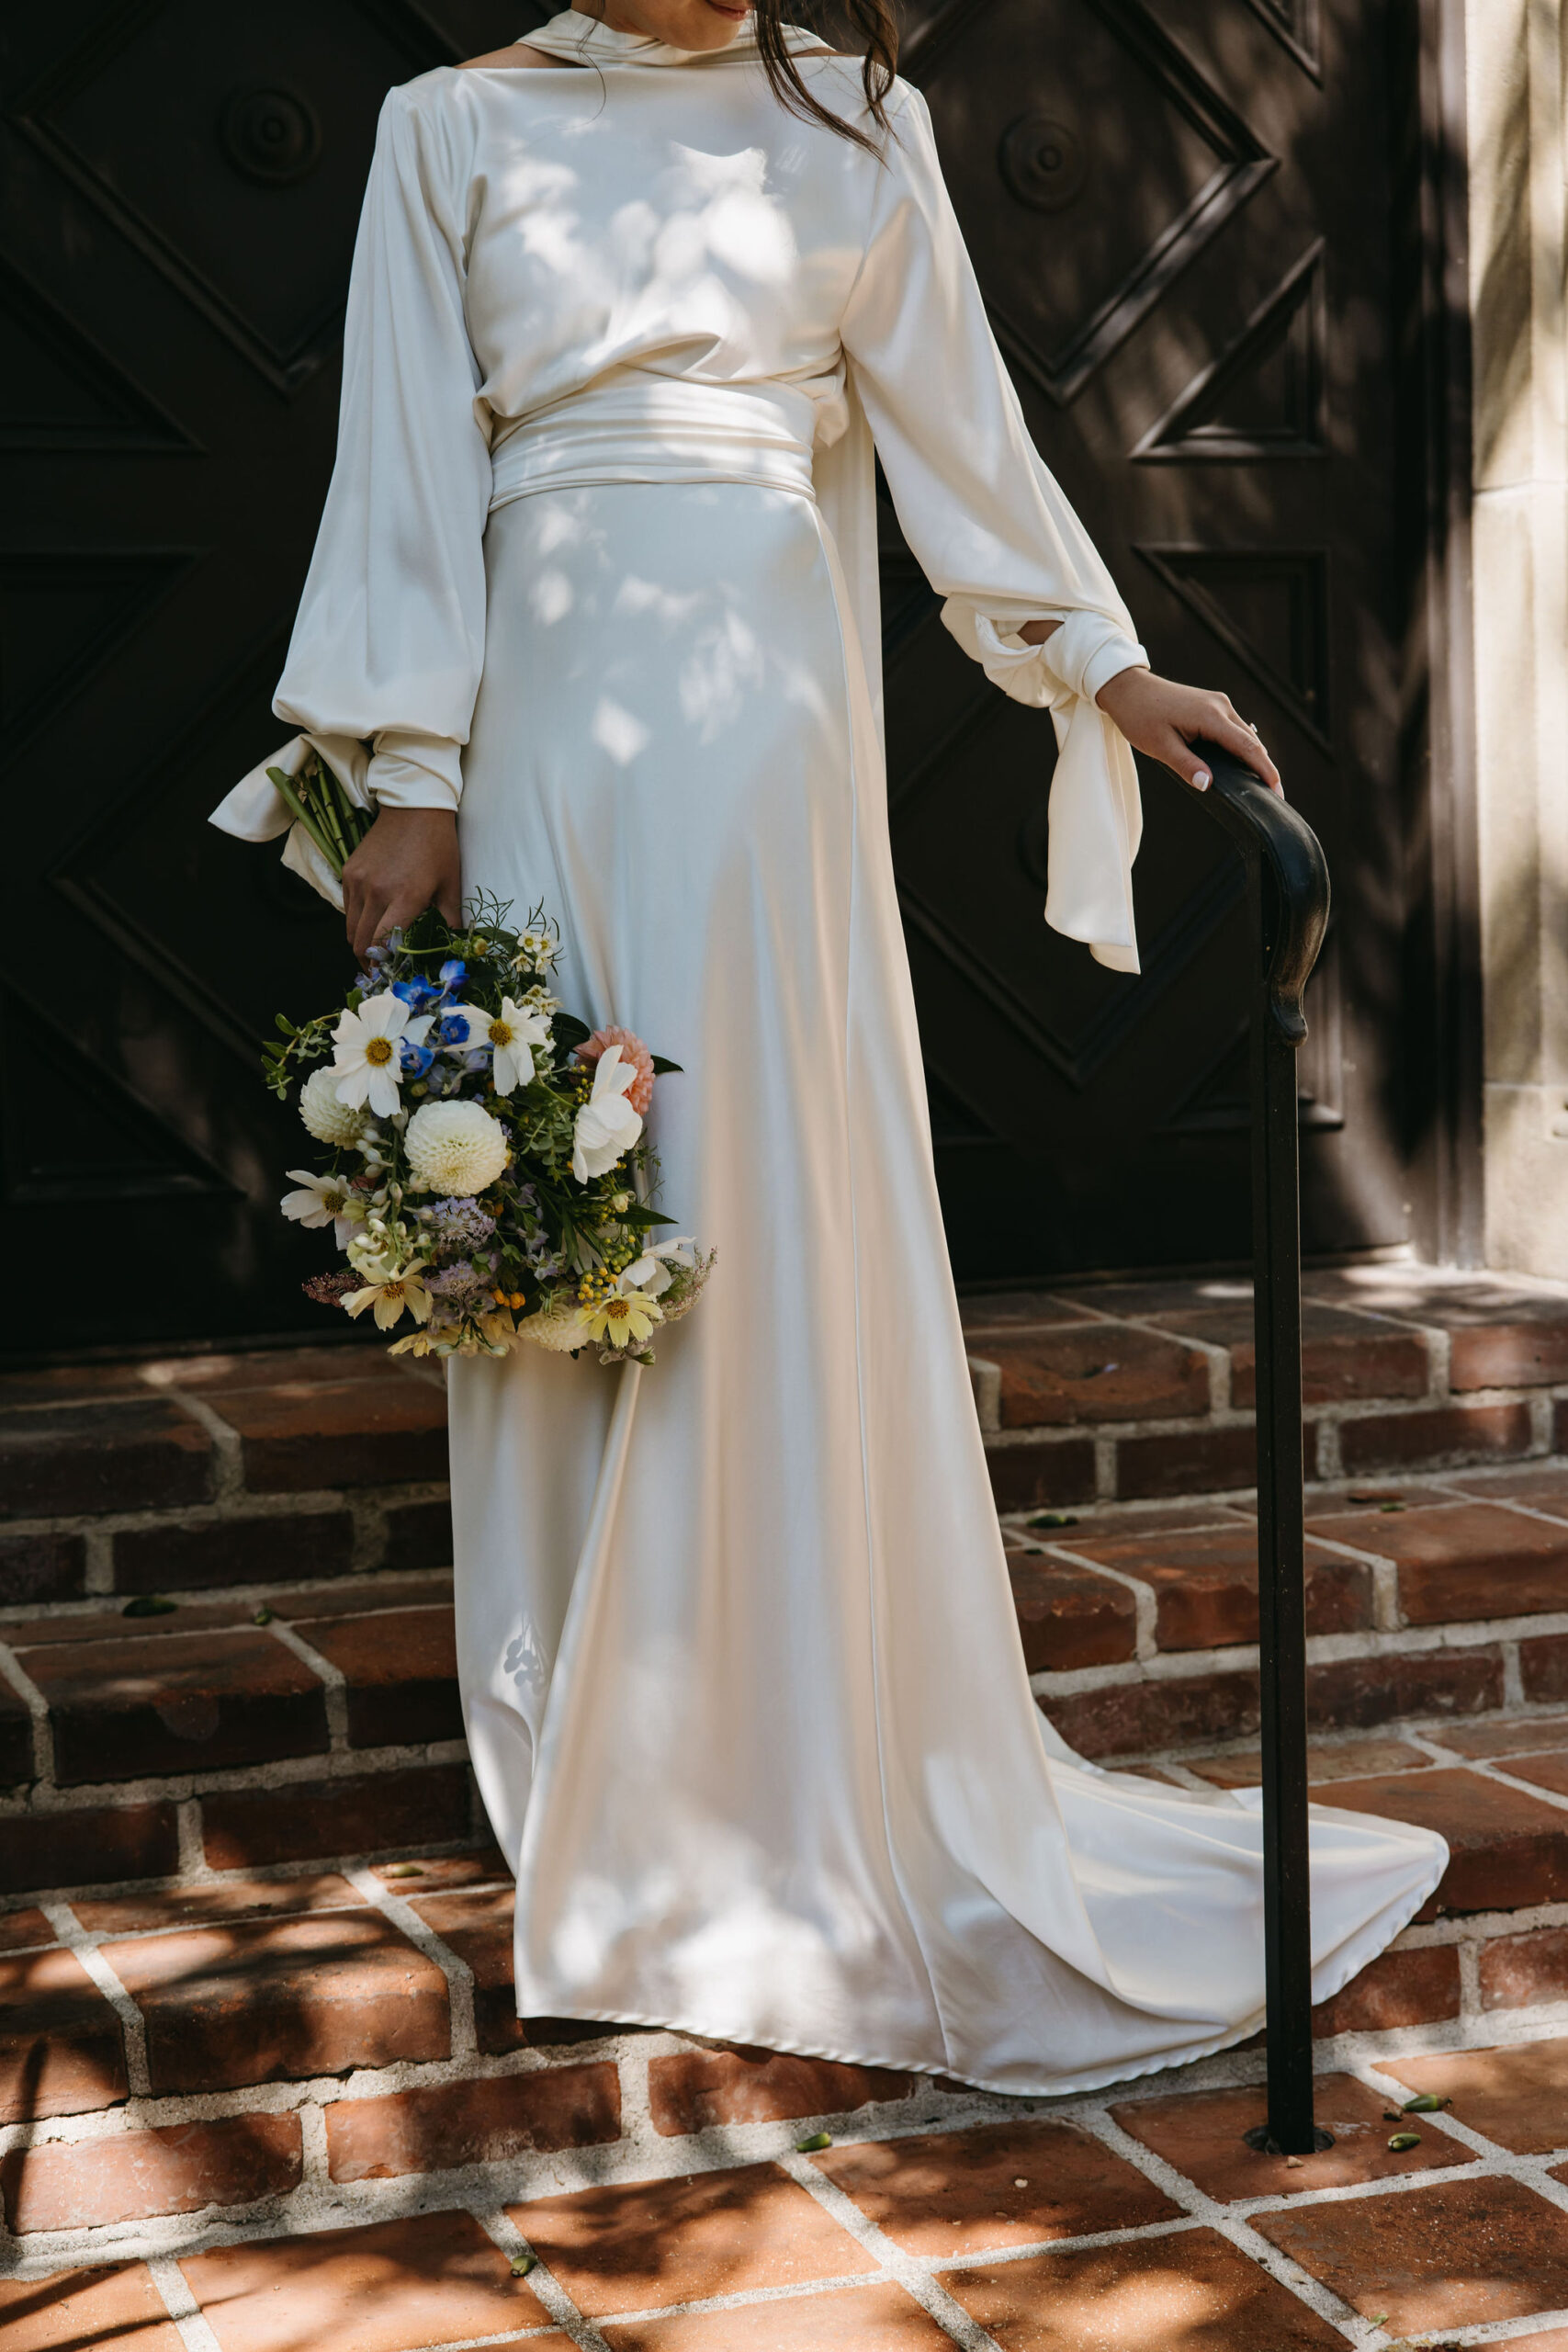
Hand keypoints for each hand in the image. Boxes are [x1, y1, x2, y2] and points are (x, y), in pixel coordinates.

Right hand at [341, 806, 460, 962]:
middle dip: (368, 960)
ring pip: (350, 927)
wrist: (414, 807)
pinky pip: (347, 907)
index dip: (380, 965)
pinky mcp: (349, 871)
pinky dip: (356, 920)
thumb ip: (451, 920)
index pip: (381, 944)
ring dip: (360, 942)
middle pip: (359, 942)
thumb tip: (454, 948)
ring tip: (373, 950)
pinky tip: (370, 921)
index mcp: (404, 898)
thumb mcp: (451, 885)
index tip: (386, 976)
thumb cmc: (439, 847)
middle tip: (379, 970)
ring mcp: (358, 881)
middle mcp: (376, 892)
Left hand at [1093, 668, 1282, 795]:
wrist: (1128, 689)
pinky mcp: (1213, 705)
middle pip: (1252, 741)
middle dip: (1265, 767)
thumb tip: (1208, 785)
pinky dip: (1242, 746)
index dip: (1266, 771)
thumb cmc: (1140, 717)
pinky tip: (1242, 764)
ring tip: (1261, 783)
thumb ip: (1186, 765)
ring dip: (1254, 757)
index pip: (1248, 748)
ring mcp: (1219, 703)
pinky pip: (1235, 729)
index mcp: (1211, 716)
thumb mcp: (1160, 747)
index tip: (1278, 791)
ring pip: (1245, 735)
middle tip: (1274, 795)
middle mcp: (1221, 706)